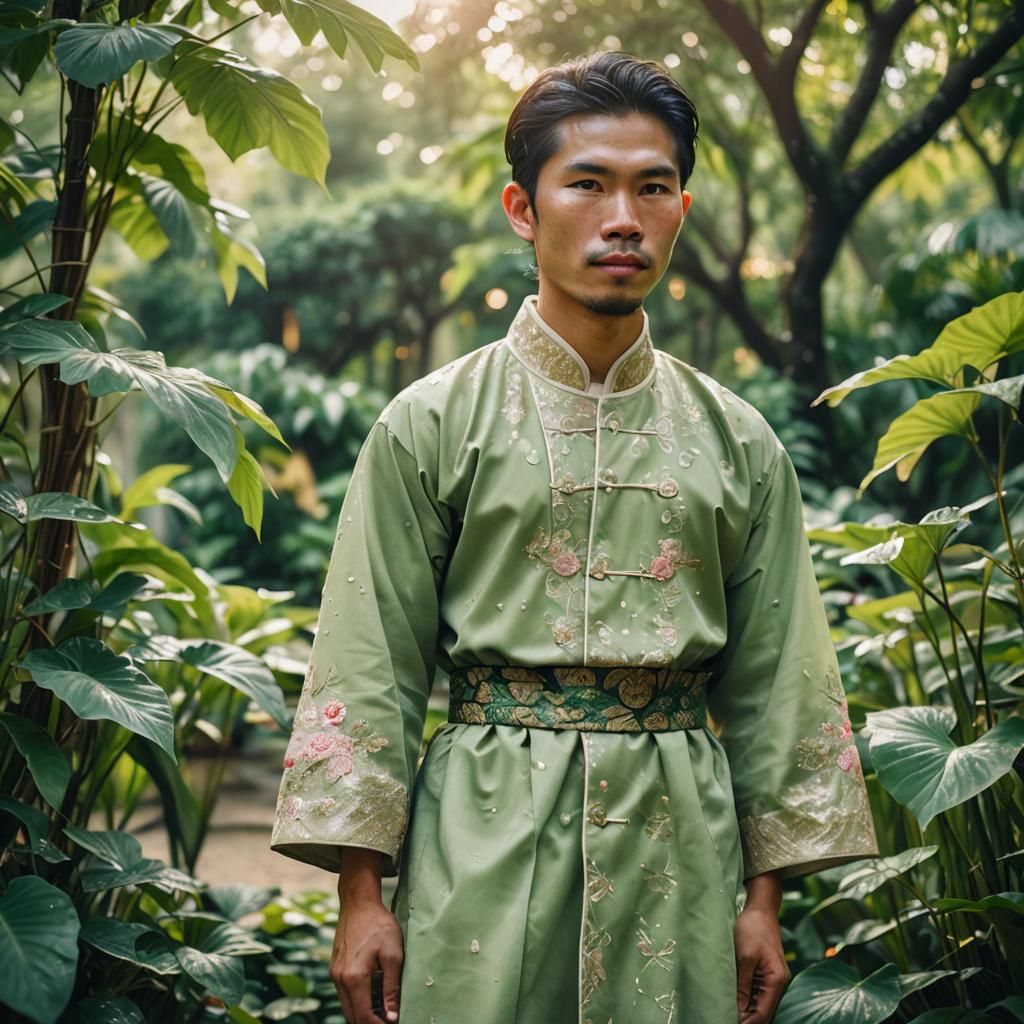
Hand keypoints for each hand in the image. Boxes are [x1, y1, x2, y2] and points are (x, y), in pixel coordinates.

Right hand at [331, 897, 403, 1022]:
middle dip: (369, 1022)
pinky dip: (356, 1001)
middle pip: (352, 1016)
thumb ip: (391, 987)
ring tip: (382, 1010)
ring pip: (347, 1007)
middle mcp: (340, 979)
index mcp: (354, 978)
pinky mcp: (335, 968)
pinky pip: (344, 994)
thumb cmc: (379, 925)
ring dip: (362, 1013)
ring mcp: (335, 974)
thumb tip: (391, 1016)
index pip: (364, 1017)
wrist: (359, 903)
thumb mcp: (393, 954)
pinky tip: (371, 995)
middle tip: (388, 1019)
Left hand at [734, 905, 790, 1022]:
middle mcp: (777, 984)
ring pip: (759, 1005)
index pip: (763, 1013)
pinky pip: (756, 994)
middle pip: (763, 1012)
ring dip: (745, 1011)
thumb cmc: (753, 928)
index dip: (747, 1023)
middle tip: (724, 1018)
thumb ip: (743, 985)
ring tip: (725, 1012)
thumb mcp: (745, 957)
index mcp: (776, 981)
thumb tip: (738, 1009)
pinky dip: (746, 1000)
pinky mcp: (764, 974)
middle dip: (746, 1019)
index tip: (728, 1022)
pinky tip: (733, 1001)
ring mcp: (771, 979)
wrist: (760, 909)